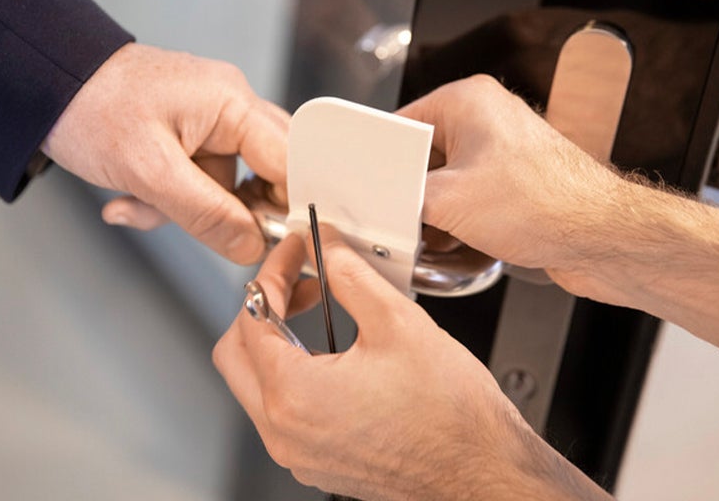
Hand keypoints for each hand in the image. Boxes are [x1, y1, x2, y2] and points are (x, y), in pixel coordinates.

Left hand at [42, 42, 288, 263]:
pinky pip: (198, 178)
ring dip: (188, 209)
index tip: (270, 241)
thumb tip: (251, 248)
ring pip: (227, 183)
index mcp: (232, 103)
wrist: (42, 83)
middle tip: (203, 229)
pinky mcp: (187, 132)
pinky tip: (129, 200)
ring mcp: (209, 118)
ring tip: (138, 205)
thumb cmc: (89, 108)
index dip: (287, 205)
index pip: (291, 161)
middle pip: (264, 174)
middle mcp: (230, 106)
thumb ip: (206, 213)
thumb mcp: (148, 171)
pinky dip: (169, 199)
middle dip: (230, 211)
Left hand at [213, 229, 609, 500]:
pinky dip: (291, 375)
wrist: (483, 472)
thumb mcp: (398, 322)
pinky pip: (279, 412)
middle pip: (235, 354)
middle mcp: (285, 432)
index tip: (293, 254)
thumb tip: (326, 246)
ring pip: (254, 385)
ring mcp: (297, 454)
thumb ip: (350, 274)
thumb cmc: (451, 415)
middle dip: (261, 308)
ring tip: (318, 312)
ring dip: (275, 342)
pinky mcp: (315, 463)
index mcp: (296, 395)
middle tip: (298, 282)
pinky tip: (330, 354)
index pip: (252, 317)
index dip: (272, 273)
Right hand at [397, 75, 622, 273]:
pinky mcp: (514, 181)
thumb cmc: (549, 204)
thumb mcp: (448, 202)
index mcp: (468, 100)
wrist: (603, 237)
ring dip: (435, 211)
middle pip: (422, 156)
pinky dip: (458, 219)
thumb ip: (403, 199)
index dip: (379, 162)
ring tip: (438, 232)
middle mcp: (486, 119)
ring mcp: (502, 151)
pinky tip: (458, 240)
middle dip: (411, 192)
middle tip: (406, 216)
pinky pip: (469, 196)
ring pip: (445, 180)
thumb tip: (383, 206)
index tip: (370, 190)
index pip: (401, 124)